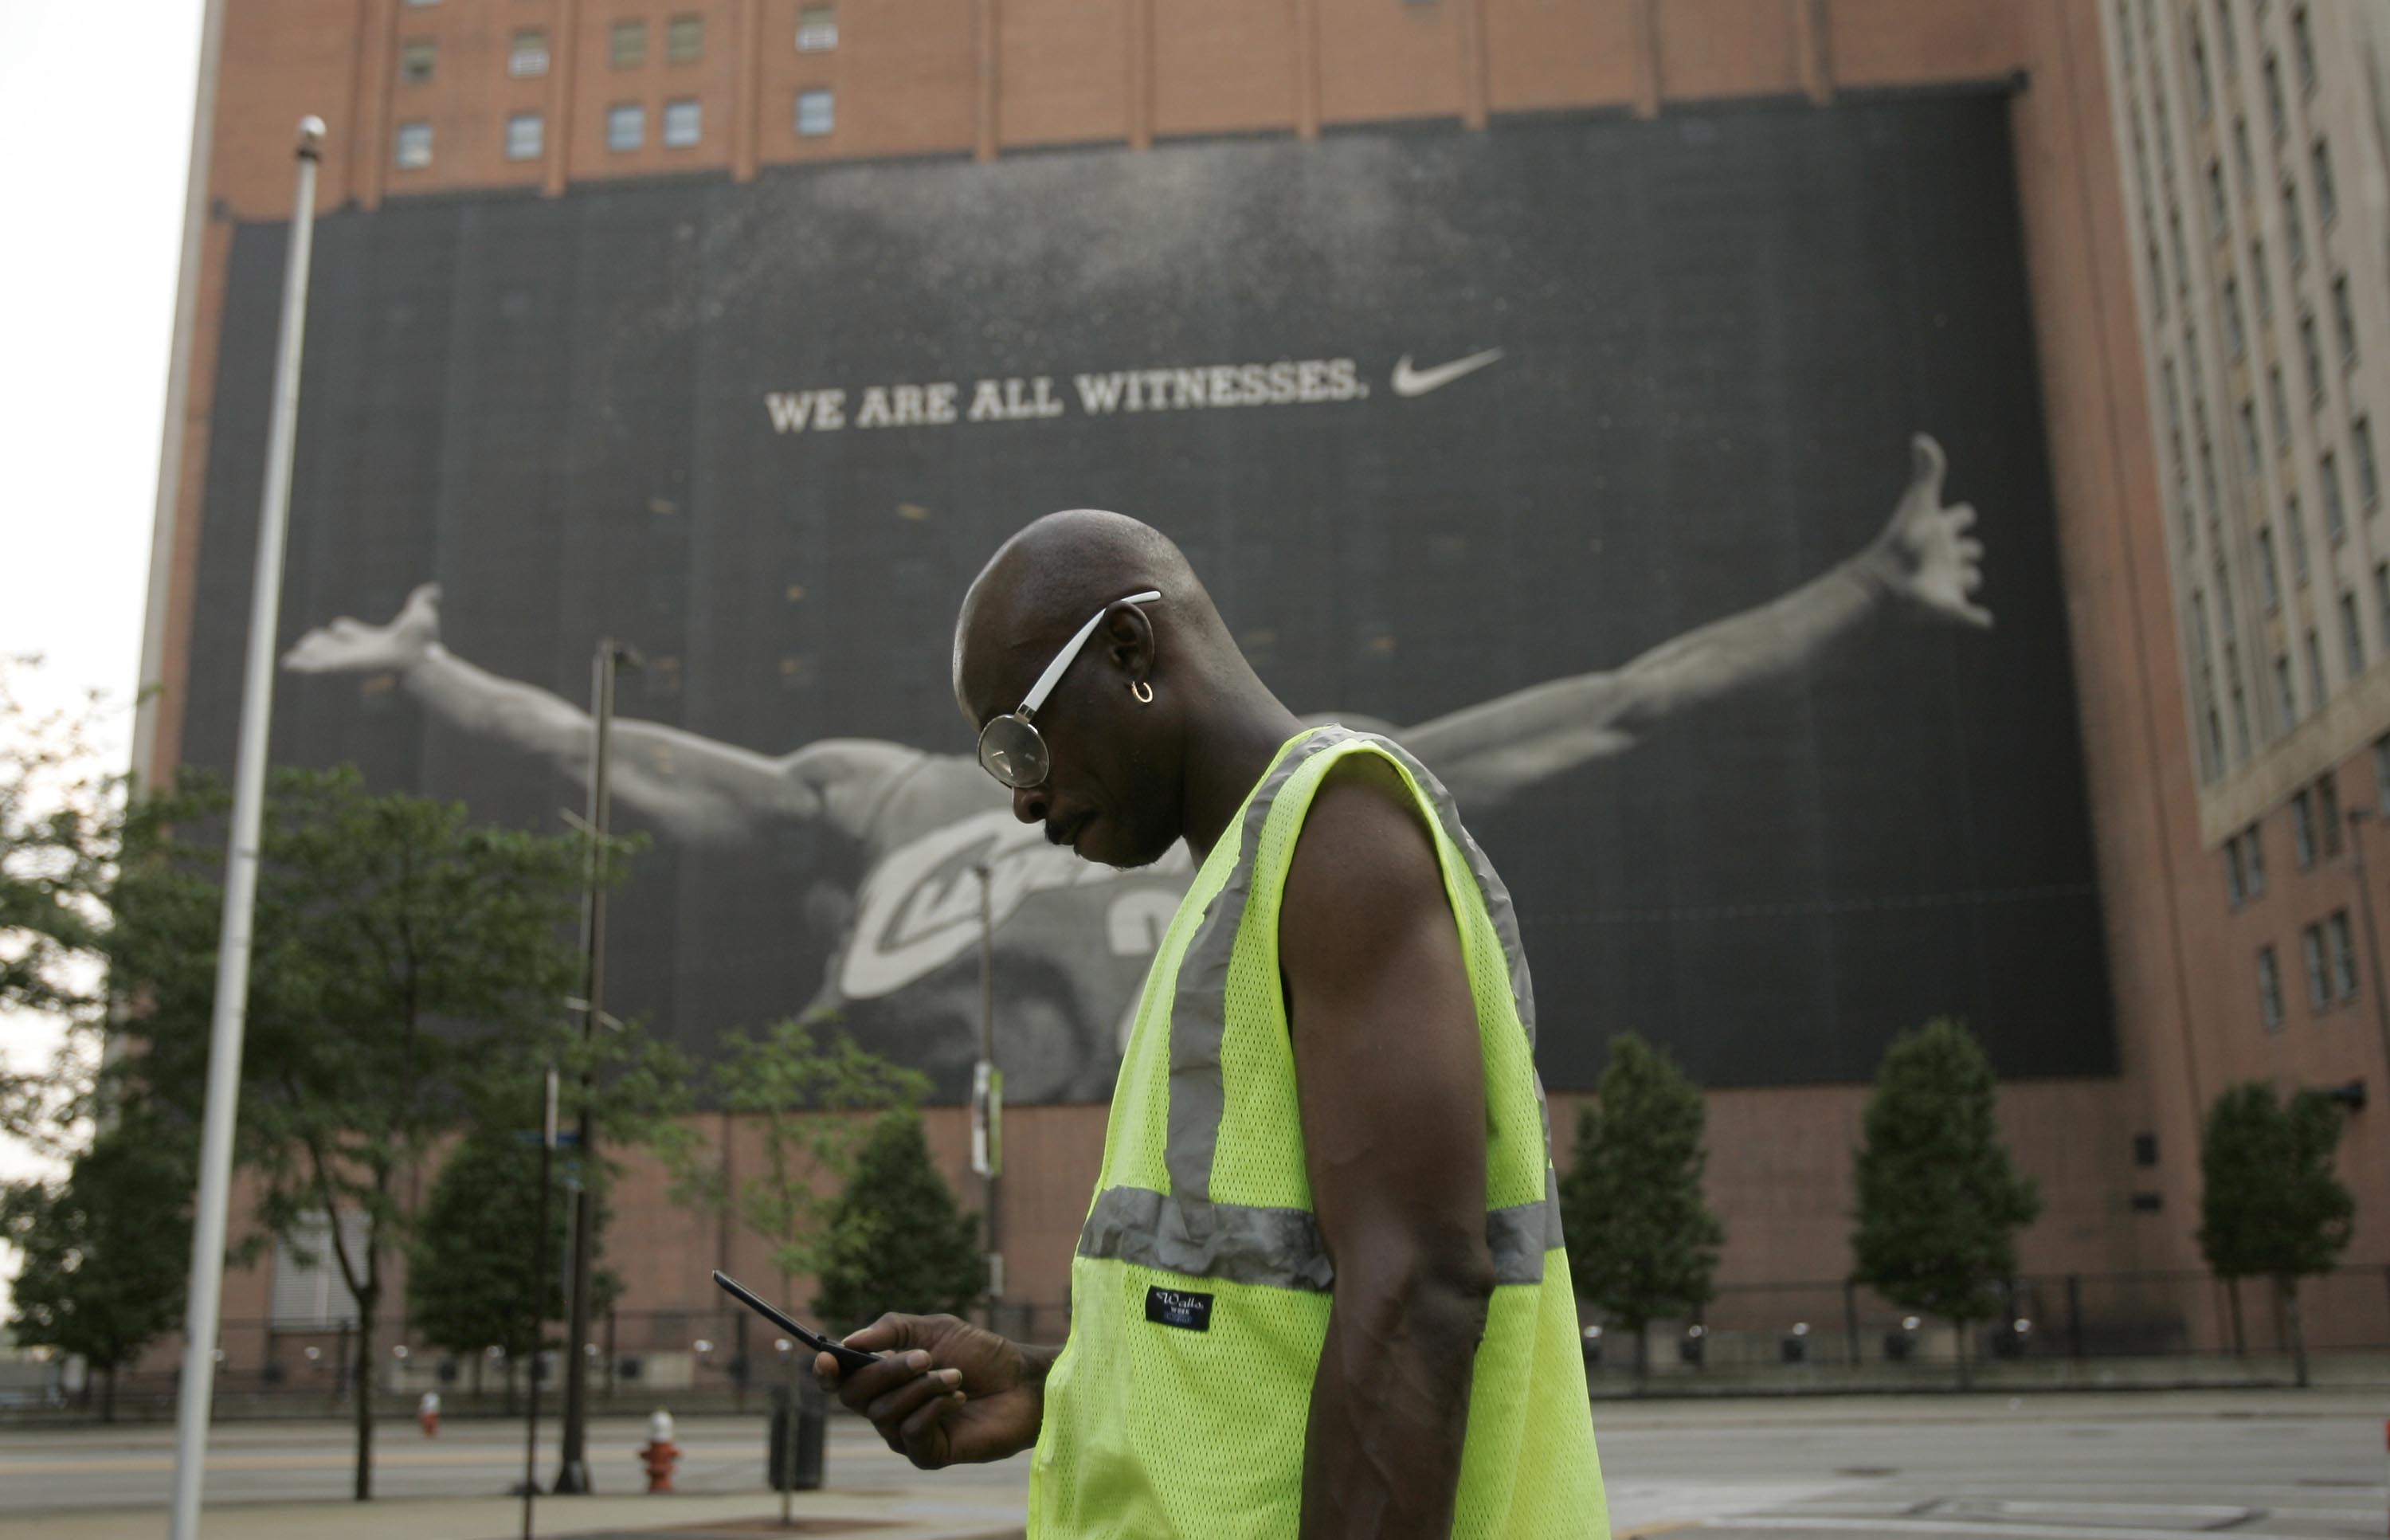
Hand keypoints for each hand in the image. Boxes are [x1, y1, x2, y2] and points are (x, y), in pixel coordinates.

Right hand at [283, 582, 442, 673]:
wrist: (416, 658)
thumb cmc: (421, 642)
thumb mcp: (421, 616)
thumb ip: (423, 601)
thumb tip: (435, 588)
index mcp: (373, 640)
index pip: (352, 632)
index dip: (346, 629)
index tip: (337, 626)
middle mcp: (359, 651)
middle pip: (334, 646)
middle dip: (321, 643)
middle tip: (306, 642)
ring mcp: (349, 659)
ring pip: (322, 655)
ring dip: (309, 654)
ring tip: (291, 657)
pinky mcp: (342, 666)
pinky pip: (317, 666)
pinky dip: (303, 665)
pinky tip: (289, 663)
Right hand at [814, 1313, 1042, 1468]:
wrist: (1022, 1381)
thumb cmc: (981, 1354)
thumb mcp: (935, 1328)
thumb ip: (891, 1329)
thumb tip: (849, 1341)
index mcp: (884, 1377)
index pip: (840, 1381)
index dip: (826, 1372)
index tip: (827, 1358)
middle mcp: (888, 1407)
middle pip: (855, 1396)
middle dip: (888, 1371)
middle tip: (925, 1356)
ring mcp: (905, 1433)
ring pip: (883, 1414)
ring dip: (922, 1388)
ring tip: (955, 1376)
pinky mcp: (927, 1454)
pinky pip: (910, 1433)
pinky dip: (934, 1409)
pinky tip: (959, 1399)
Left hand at [1858, 434, 1991, 627]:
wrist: (1887, 582)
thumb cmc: (1904, 541)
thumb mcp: (1919, 503)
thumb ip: (1927, 472)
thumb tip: (1920, 438)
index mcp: (1941, 532)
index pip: (1959, 519)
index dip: (1961, 516)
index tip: (1961, 515)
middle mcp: (1946, 556)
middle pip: (1969, 549)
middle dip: (1969, 548)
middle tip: (1960, 549)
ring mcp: (1948, 582)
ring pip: (1970, 578)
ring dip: (1968, 577)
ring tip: (1954, 576)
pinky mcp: (1949, 608)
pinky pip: (1969, 616)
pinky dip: (1976, 619)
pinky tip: (1982, 620)